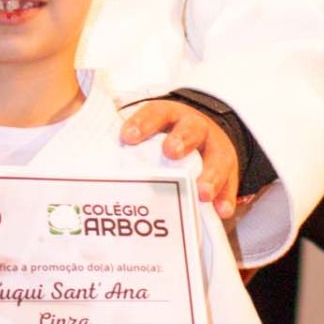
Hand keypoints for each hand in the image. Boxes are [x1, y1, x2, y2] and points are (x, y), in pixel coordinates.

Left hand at [119, 101, 239, 219]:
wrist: (208, 131)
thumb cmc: (169, 137)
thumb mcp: (152, 130)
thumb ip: (129, 140)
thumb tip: (92, 158)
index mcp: (171, 116)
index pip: (156, 113)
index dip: (143, 123)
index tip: (128, 137)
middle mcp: (196, 128)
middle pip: (191, 129)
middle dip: (181, 140)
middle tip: (170, 152)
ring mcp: (215, 148)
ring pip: (217, 158)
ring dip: (210, 175)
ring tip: (202, 193)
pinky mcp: (230, 169)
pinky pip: (231, 183)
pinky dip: (226, 196)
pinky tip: (222, 210)